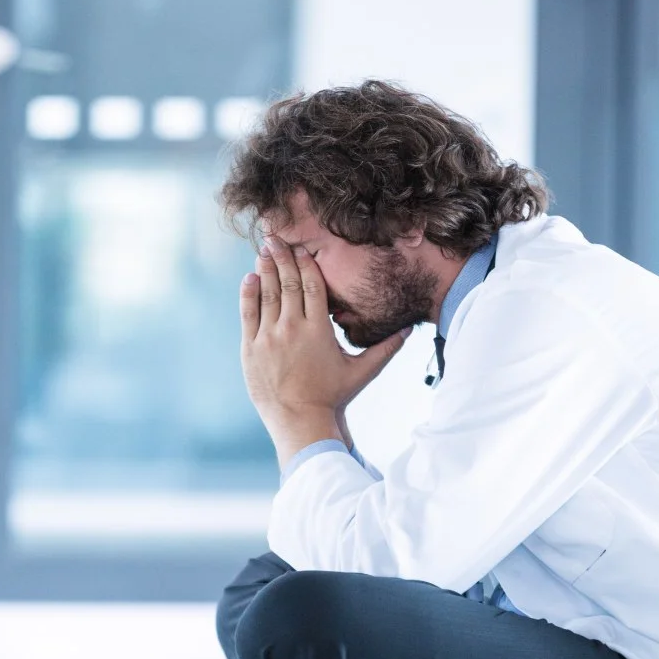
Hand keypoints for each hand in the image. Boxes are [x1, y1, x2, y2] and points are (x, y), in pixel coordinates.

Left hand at [240, 238, 409, 465]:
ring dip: (265, 269)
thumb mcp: (362, 372)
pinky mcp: (251, 348)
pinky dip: (248, 293)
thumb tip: (409, 330)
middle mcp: (293, 328)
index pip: (313, 286)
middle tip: (276, 237)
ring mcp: (269, 337)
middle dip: (282, 257)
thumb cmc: (332, 397)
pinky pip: (248, 314)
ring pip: (267, 294)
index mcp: (319, 329)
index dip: (307, 264)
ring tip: (264, 249)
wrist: (300, 421)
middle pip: (288, 283)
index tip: (302, 249)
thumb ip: (385, 349)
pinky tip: (249, 277)